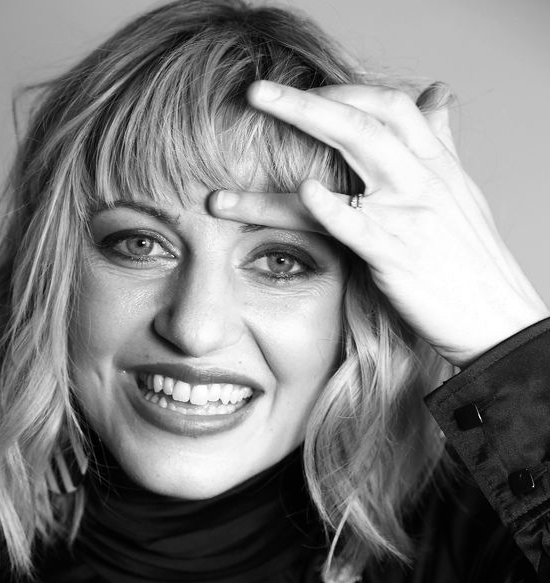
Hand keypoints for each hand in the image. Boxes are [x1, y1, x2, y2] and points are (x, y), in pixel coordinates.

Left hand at [209, 81, 548, 367]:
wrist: (497, 321)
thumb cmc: (474, 263)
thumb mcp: (463, 194)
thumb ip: (441, 145)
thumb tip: (438, 96)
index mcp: (436, 165)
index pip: (391, 106)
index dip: (345, 91)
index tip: (303, 92)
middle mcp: (423, 180)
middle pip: (364, 118)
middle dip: (308, 100)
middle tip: (257, 91)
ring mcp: (411, 215)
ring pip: (354, 157)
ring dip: (303, 128)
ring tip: (255, 120)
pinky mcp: (399, 257)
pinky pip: (361, 226)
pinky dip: (333, 206)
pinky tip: (306, 191)